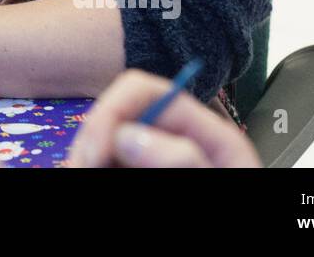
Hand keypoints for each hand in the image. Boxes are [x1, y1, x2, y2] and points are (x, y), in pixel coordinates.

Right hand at [68, 69, 260, 167]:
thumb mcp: (218, 185)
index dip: (111, 112)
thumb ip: (183, 161)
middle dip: (91, 139)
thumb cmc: (237, 221)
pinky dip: (88, 162)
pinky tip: (82, 170)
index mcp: (208, 132)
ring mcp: (156, 154)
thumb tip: (131, 133)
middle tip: (76, 168)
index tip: (93, 149)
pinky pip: (104, 155)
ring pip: (105, 138)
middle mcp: (178, 139)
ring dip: (84, 152)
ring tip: (76, 170)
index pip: (146, 91)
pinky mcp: (137, 165)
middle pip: (117, 115)